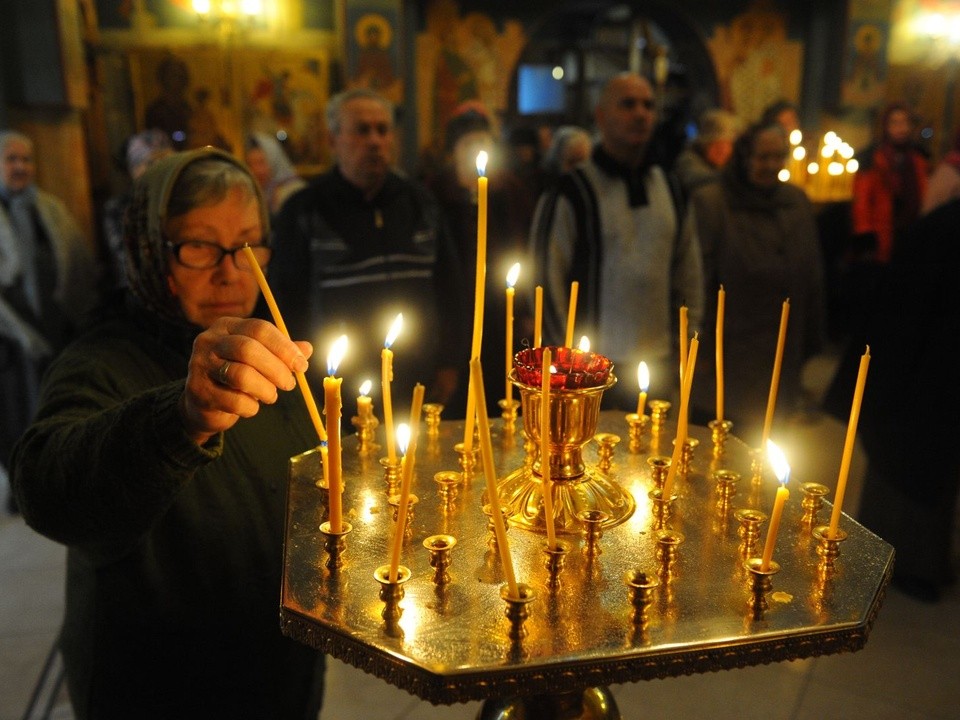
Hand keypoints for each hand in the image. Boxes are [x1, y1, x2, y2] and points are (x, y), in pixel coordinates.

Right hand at [180, 317, 311, 444]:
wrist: (203, 404)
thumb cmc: (235, 377)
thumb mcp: (259, 359)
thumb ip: (281, 353)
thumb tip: (307, 349)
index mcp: (227, 326)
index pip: (260, 329)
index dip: (284, 347)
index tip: (301, 365)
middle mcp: (209, 341)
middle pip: (249, 349)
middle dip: (276, 369)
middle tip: (289, 384)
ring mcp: (200, 365)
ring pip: (241, 375)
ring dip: (265, 389)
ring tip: (272, 396)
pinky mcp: (198, 391)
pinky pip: (234, 400)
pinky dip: (250, 407)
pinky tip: (252, 406)